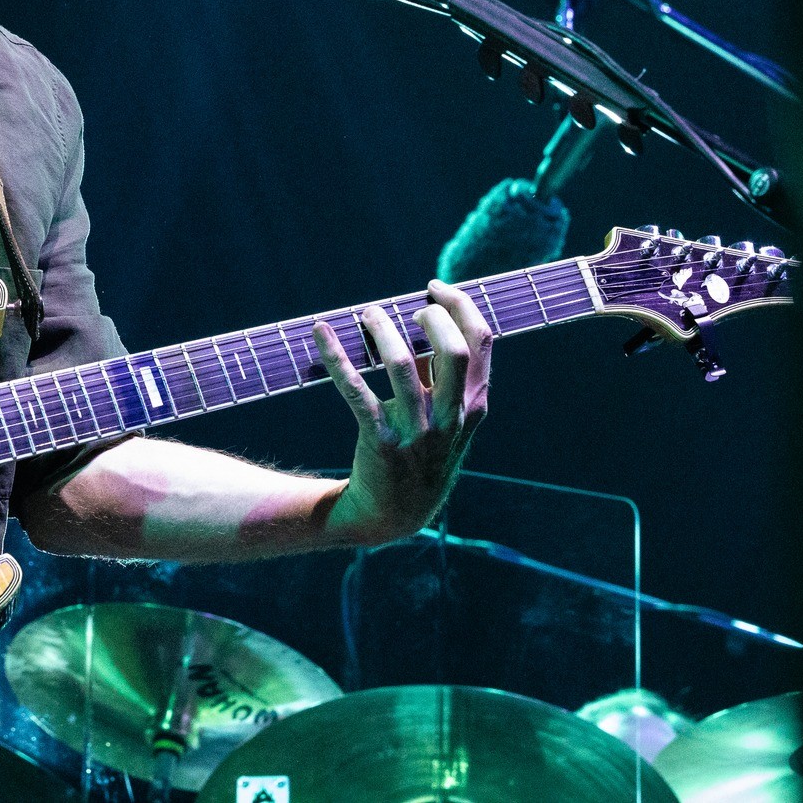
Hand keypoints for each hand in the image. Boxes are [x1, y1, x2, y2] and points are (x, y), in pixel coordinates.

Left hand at [314, 279, 492, 544]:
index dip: (460, 304)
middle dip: (432, 317)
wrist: (395, 514)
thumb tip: (431, 319)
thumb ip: (446, 376)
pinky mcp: (380, 442)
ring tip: (368, 314)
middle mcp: (451, 418)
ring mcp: (417, 432)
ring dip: (383, 331)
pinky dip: (336, 357)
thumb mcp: (450, 420)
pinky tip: (320, 332)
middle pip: (454, 350)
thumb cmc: (423, 454)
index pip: (482, 341)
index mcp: (473, 406)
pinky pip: (355, 392)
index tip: (435, 288)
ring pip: (402, 367)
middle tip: (406, 309)